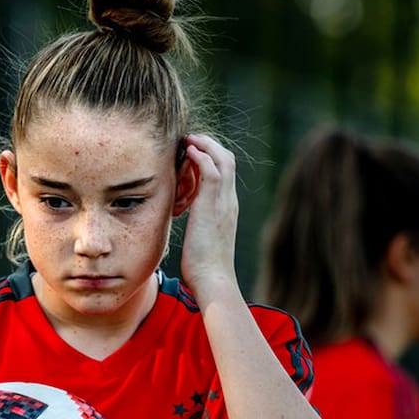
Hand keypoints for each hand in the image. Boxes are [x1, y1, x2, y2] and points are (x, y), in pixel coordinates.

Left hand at [178, 134, 238, 298]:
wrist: (213, 279)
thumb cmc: (204, 268)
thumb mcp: (203, 240)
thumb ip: (200, 227)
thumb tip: (190, 228)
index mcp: (228, 208)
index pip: (226, 172)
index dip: (211, 157)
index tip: (193, 151)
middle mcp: (230, 201)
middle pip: (228, 159)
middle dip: (210, 144)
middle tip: (190, 139)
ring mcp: (224, 202)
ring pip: (223, 159)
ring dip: (205, 145)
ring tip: (188, 139)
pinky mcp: (213, 205)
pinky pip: (212, 171)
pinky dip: (201, 156)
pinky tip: (188, 151)